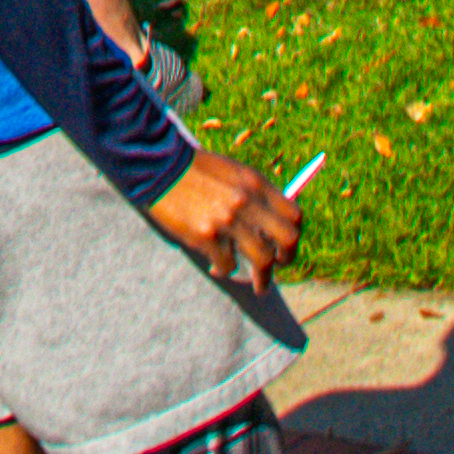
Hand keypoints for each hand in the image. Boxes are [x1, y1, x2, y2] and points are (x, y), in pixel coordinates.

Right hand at [144, 150, 301, 282]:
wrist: (159, 167)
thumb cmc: (196, 171)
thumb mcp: (232, 173)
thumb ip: (254, 195)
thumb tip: (272, 224)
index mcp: (255, 183)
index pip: (294, 215)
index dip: (294, 235)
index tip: (286, 246)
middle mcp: (246, 201)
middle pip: (287, 239)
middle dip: (286, 259)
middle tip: (277, 267)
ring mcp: (227, 219)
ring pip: (263, 259)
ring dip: (263, 278)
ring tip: (258, 286)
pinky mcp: (206, 235)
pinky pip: (229, 264)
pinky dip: (225, 268)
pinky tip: (216, 266)